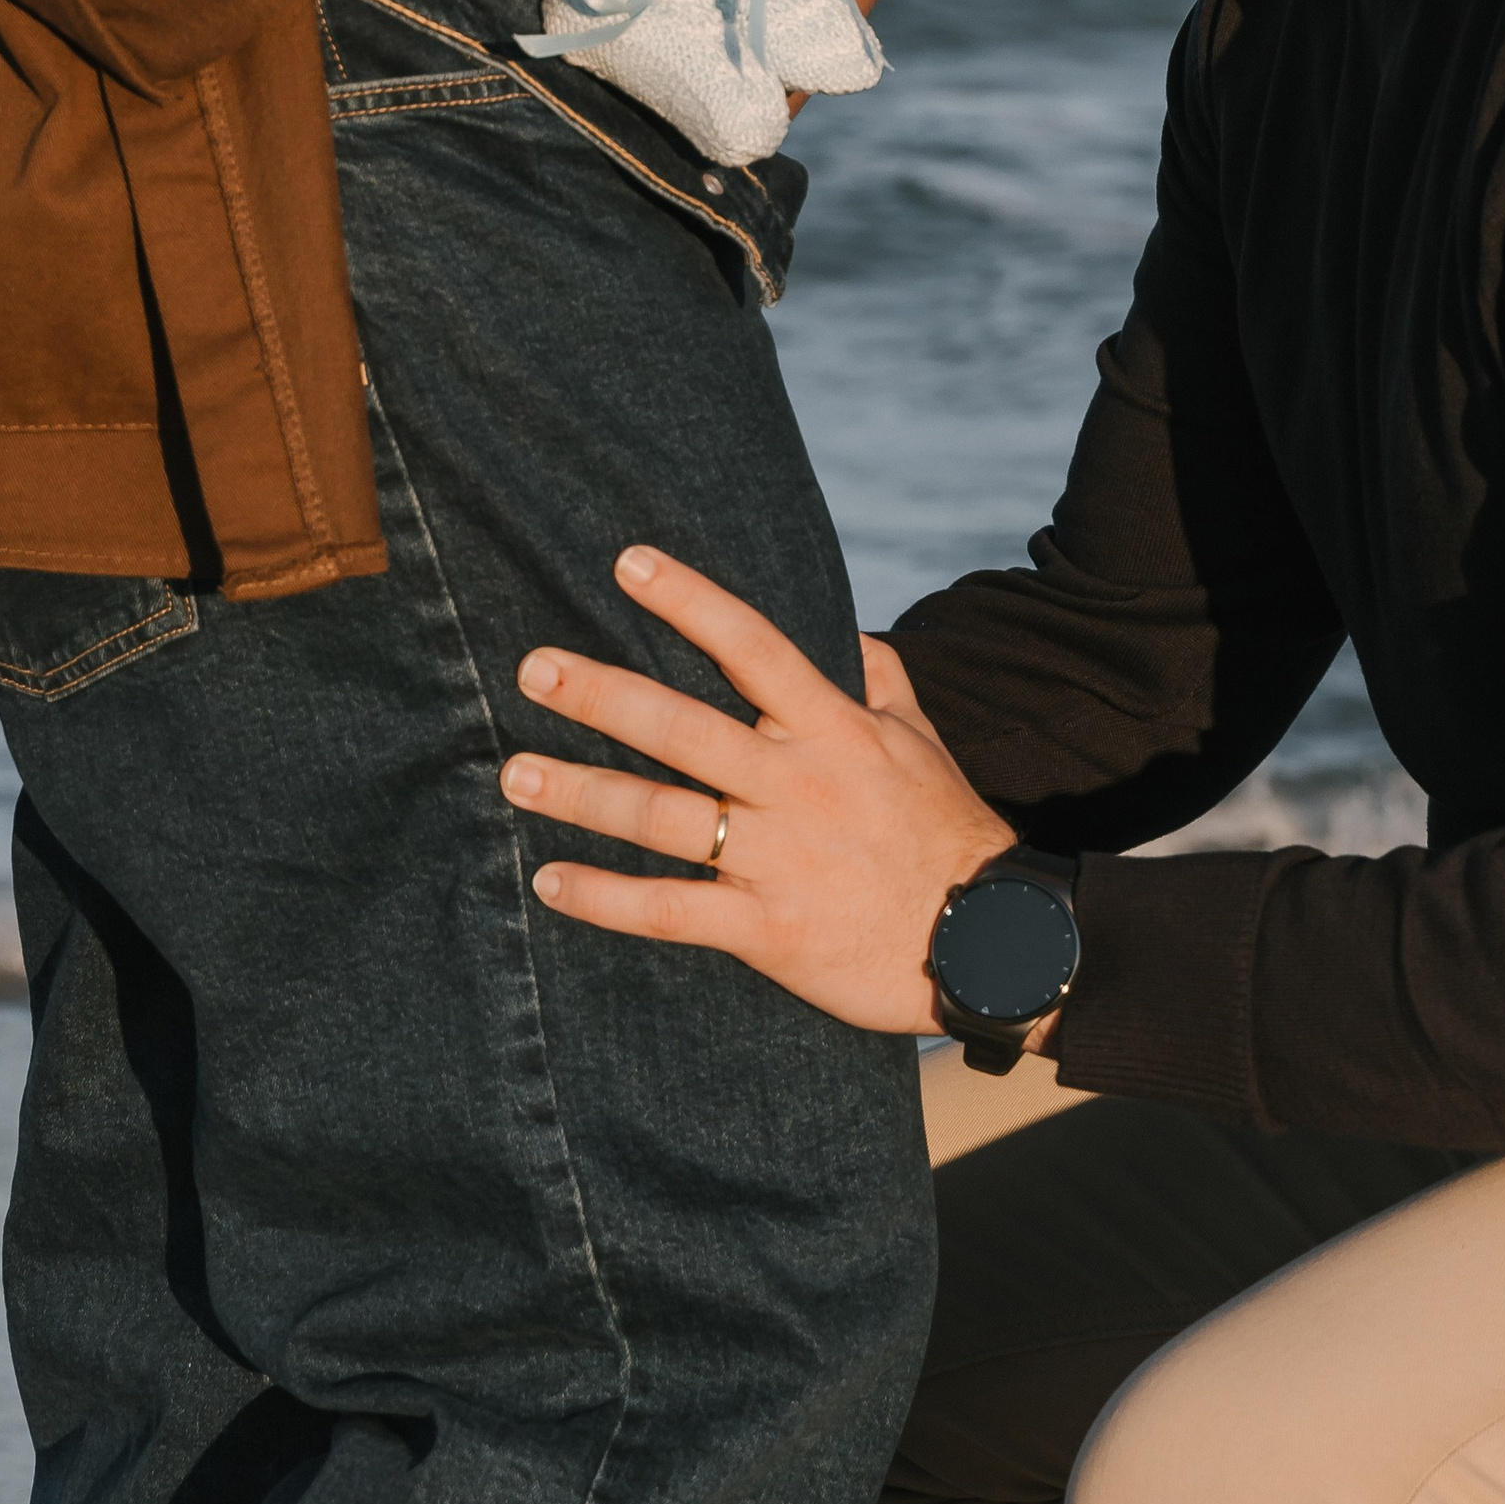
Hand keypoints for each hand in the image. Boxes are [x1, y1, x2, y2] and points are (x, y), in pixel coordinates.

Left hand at [501, 546, 1015, 1033]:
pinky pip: (672, 911)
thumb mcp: (920, 740)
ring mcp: (779, 857)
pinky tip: (550, 880)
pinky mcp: (767, 930)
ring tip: (514, 772)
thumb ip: (880, 681)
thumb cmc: (947, 832)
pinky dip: (607, 897)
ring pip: (664, 817)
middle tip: (532, 666)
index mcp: (832, 728)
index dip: (689, 600)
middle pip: (685, 728)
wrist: (990, 940)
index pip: (752, 646)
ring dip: (583, 793)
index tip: (626, 563)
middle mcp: (796, 782)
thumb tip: (849, 634)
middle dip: (603, 694)